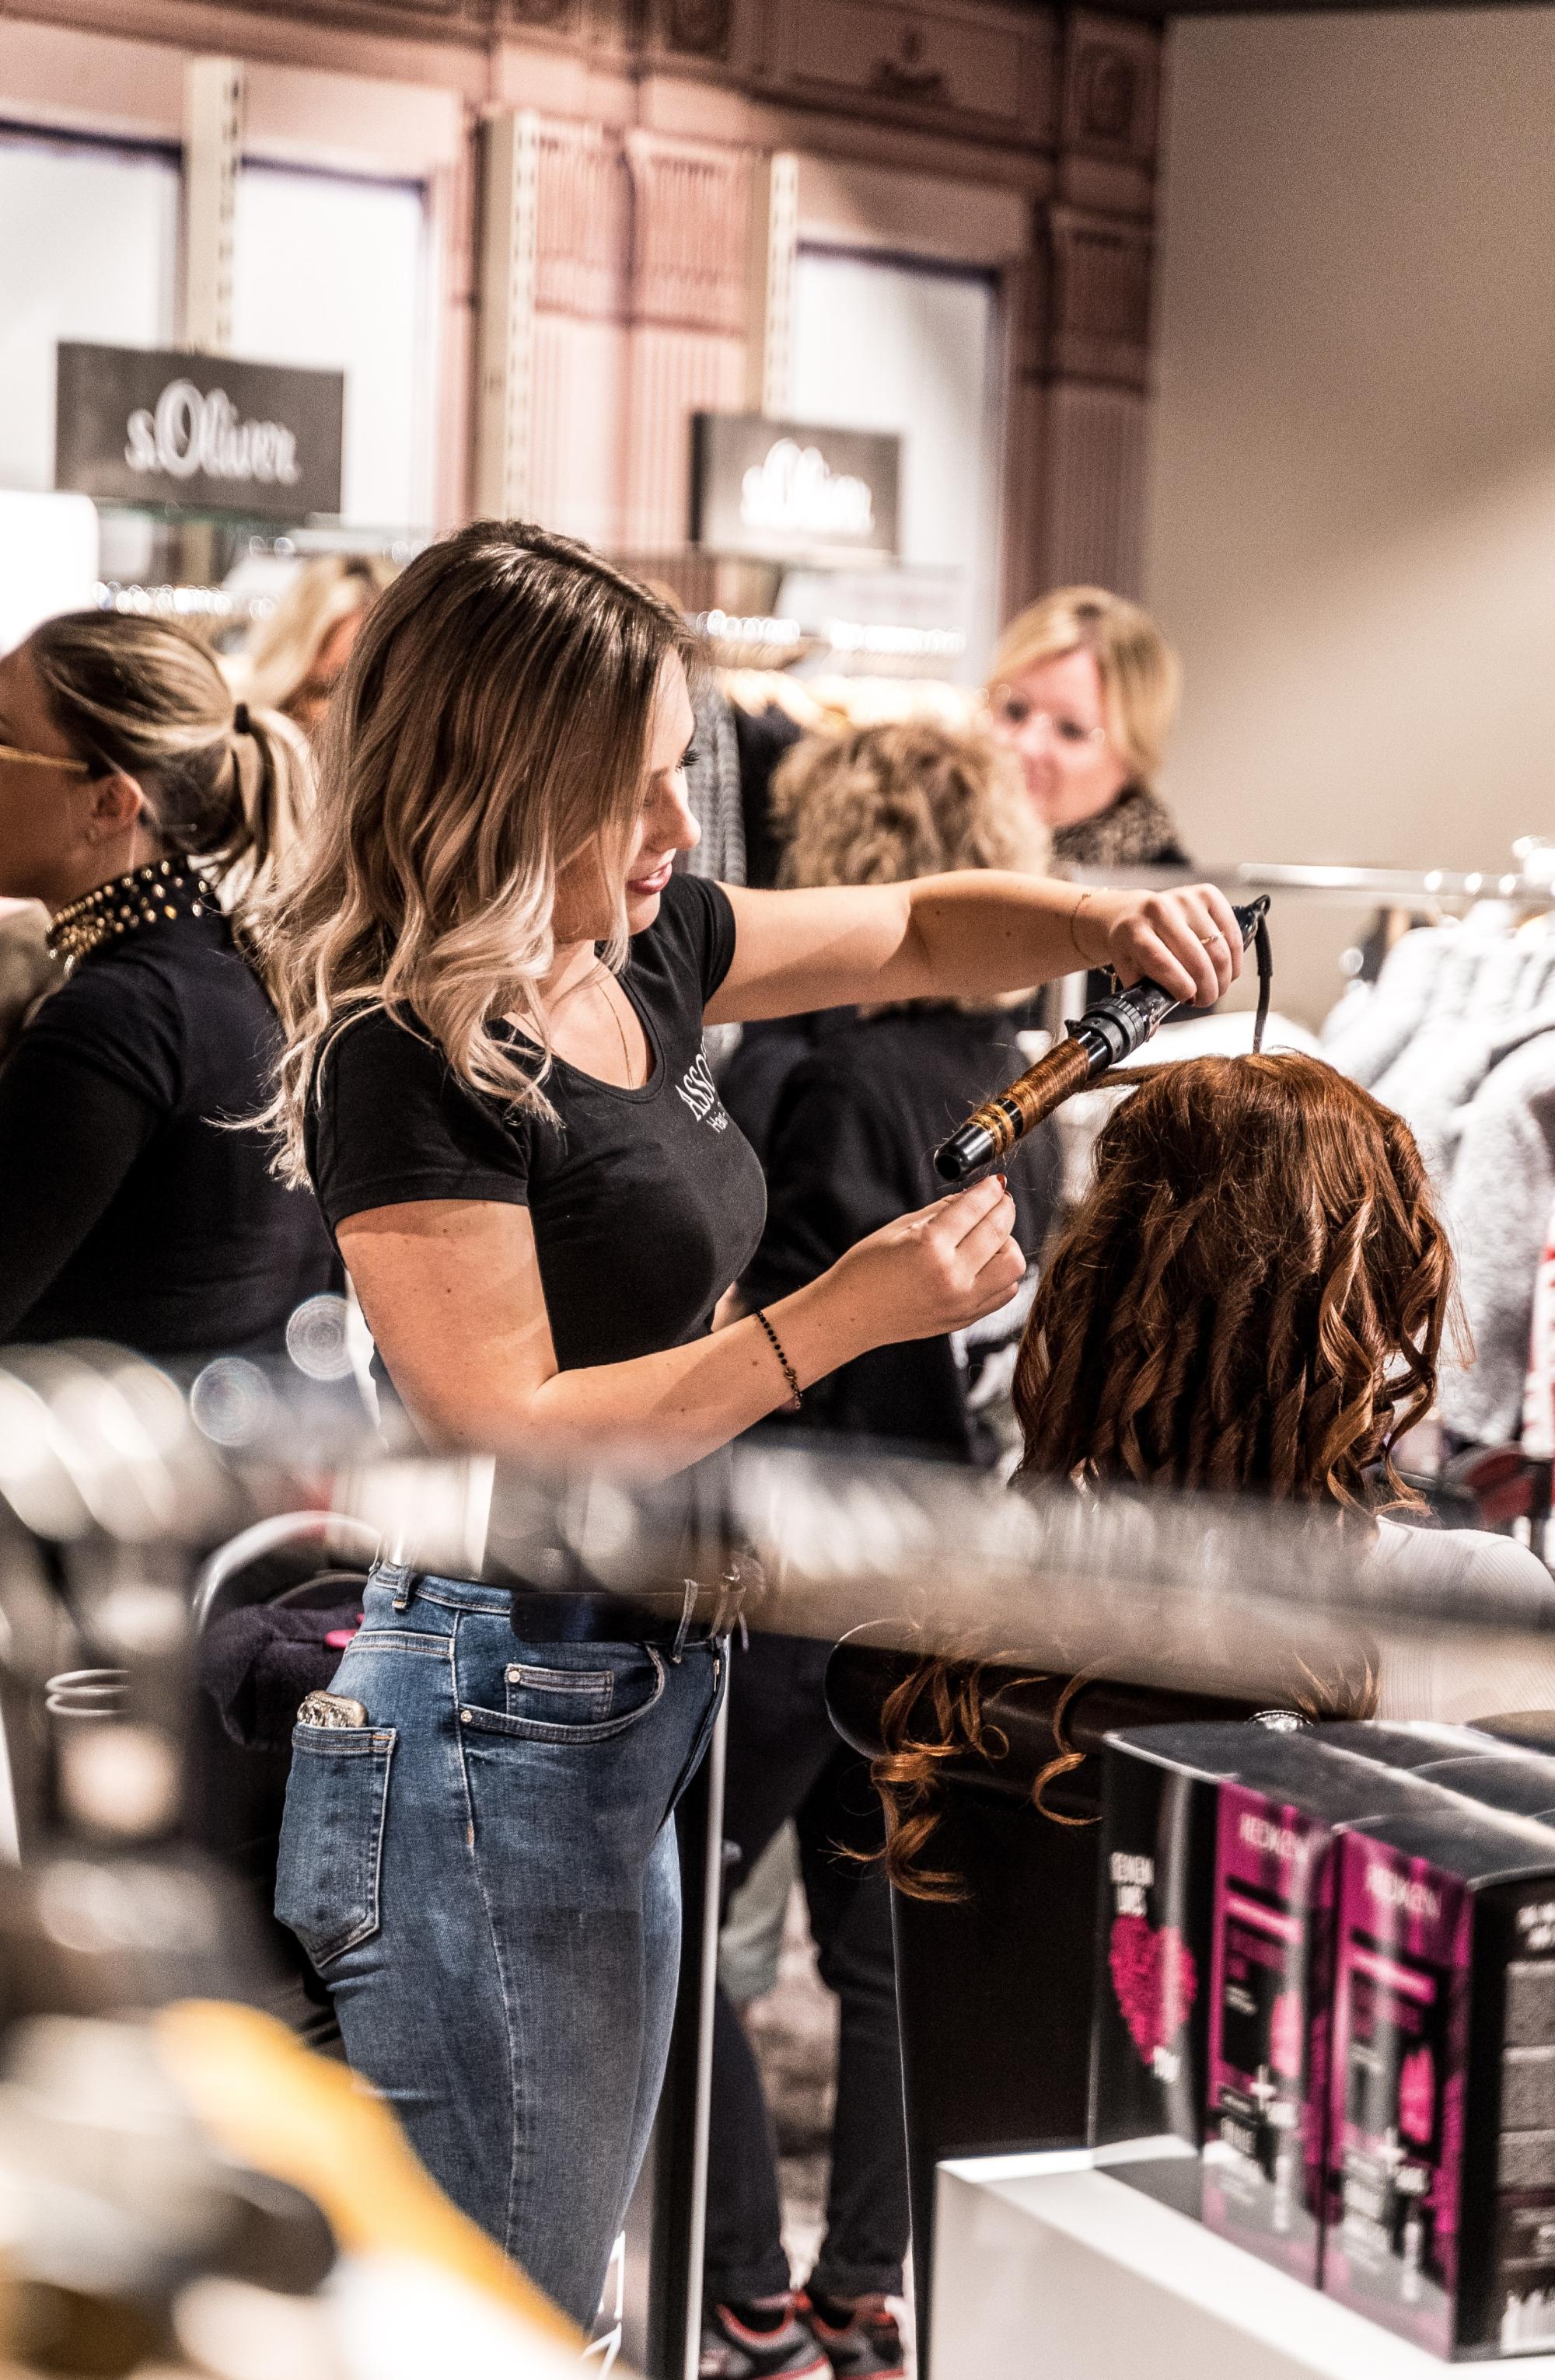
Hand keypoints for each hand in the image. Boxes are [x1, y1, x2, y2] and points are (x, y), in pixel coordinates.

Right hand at [823, 1174, 1026, 1351]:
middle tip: (999, 1200)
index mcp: (929, 1247)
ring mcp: (962, 1301)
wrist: (852, 1314)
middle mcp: (951, 1275)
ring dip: (1007, 1243)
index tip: (995, 1182)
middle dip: (1004, 1207)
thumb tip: (977, 1193)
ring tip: (989, 1237)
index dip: (989, 1190)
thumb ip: (944, 1209)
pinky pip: (1005, 1291)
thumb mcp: (901, 1227)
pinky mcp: (966, 1318)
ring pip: (1013, 1264)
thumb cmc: (868, 1267)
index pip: (975, 1208)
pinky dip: (1002, 1273)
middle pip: (1000, 1231)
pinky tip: (985, 1263)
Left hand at [1077, 882, 1244, 1007]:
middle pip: (1196, 957)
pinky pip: (1230, 929)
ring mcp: (1184, 899)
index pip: (1162, 962)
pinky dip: (1235, 955)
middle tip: (1206, 1000)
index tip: (1189, 999)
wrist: (1131, 912)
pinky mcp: (1205, 894)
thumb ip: (1140, 998)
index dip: (1180, 985)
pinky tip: (1228, 969)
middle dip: (1207, 987)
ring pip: (1218, 947)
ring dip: (1224, 975)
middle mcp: (1159, 910)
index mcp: (1134, 931)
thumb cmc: (1132, 945)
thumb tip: (1152, 1031)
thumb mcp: (1127, 970)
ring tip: (1217, 988)